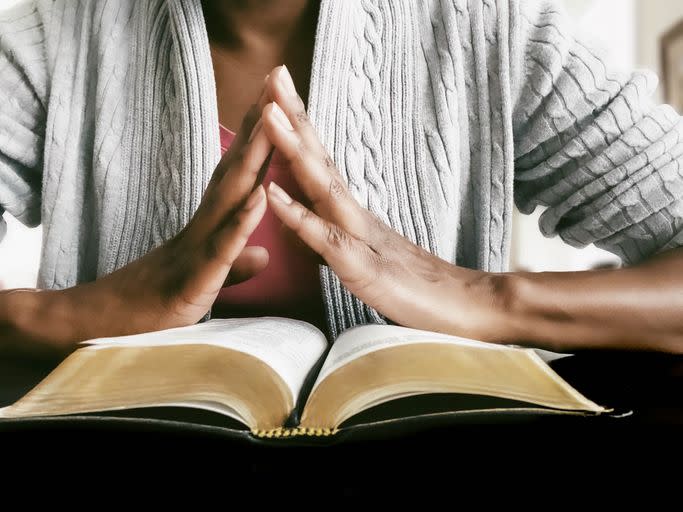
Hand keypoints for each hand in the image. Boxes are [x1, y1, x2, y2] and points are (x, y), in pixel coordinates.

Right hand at [58, 84, 274, 339]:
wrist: (109, 325)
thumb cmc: (158, 301)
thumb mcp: (207, 279)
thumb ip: (235, 263)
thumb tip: (264, 254)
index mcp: (211, 226)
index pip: (240, 175)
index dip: (262, 140)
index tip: (281, 104)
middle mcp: (204, 226)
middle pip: (237, 170)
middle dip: (260, 129)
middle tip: (278, 83)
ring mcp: (197, 247)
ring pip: (230, 197)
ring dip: (253, 160)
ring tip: (274, 122)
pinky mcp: (194, 278)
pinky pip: (220, 246)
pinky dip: (241, 221)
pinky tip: (259, 196)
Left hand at [257, 66, 503, 338]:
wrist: (461, 304)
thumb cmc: (412, 284)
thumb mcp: (365, 255)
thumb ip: (338, 235)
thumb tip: (312, 222)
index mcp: (351, 212)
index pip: (321, 162)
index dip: (300, 127)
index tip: (278, 91)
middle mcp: (354, 213)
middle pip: (320, 158)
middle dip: (295, 117)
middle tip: (275, 74)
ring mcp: (359, 236)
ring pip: (321, 186)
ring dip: (293, 149)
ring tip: (269, 114)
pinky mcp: (360, 266)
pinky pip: (323, 237)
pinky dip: (297, 213)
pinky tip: (272, 192)